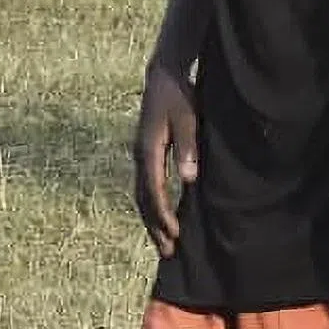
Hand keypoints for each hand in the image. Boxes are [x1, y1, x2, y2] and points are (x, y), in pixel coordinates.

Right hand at [132, 63, 197, 257]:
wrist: (163, 76)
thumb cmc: (178, 96)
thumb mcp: (187, 119)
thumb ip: (188, 148)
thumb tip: (188, 179)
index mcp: (148, 150)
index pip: (153, 191)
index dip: (163, 215)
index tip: (175, 234)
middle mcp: (139, 155)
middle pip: (142, 199)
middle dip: (154, 226)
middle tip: (168, 252)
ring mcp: (139, 154)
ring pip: (140, 194)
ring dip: (151, 220)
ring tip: (163, 242)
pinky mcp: (144, 151)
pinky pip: (144, 185)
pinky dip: (151, 205)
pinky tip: (160, 215)